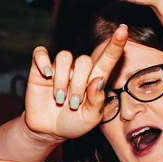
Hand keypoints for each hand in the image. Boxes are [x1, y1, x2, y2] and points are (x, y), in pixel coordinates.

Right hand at [22, 27, 127, 141]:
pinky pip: (41, 53)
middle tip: (74, 104)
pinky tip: (46, 76)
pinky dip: (43, 62)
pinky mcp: (39, 70)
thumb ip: (97, 101)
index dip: (115, 44)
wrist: (48, 131)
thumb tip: (97, 80)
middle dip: (79, 85)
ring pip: (65, 57)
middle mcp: (78, 71)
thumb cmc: (73, 123)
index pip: (108, 58)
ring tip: (60, 99)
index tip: (123, 30)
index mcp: (95, 79)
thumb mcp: (90, 119)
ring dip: (62, 80)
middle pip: (84, 60)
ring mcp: (59, 69)